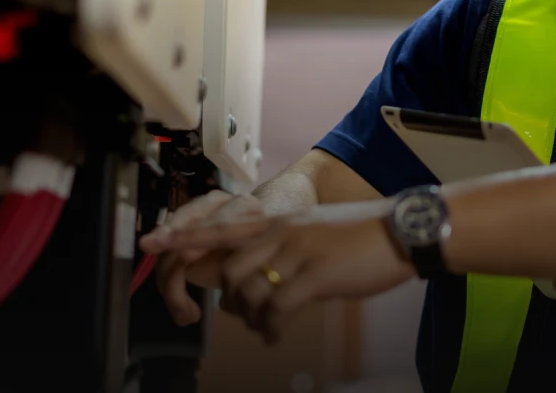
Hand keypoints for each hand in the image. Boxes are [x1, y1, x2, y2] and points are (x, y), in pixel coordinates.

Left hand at [149, 199, 416, 343]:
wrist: (402, 230)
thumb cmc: (363, 235)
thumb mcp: (316, 231)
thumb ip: (287, 246)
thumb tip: (266, 274)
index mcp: (280, 220)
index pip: (222, 226)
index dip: (185, 236)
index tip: (152, 243)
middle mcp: (283, 232)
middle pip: (230, 269)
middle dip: (229, 300)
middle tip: (243, 316)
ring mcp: (299, 252)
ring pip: (251, 291)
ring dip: (250, 317)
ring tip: (264, 328)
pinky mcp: (316, 275)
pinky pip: (278, 308)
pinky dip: (270, 327)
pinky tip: (275, 335)